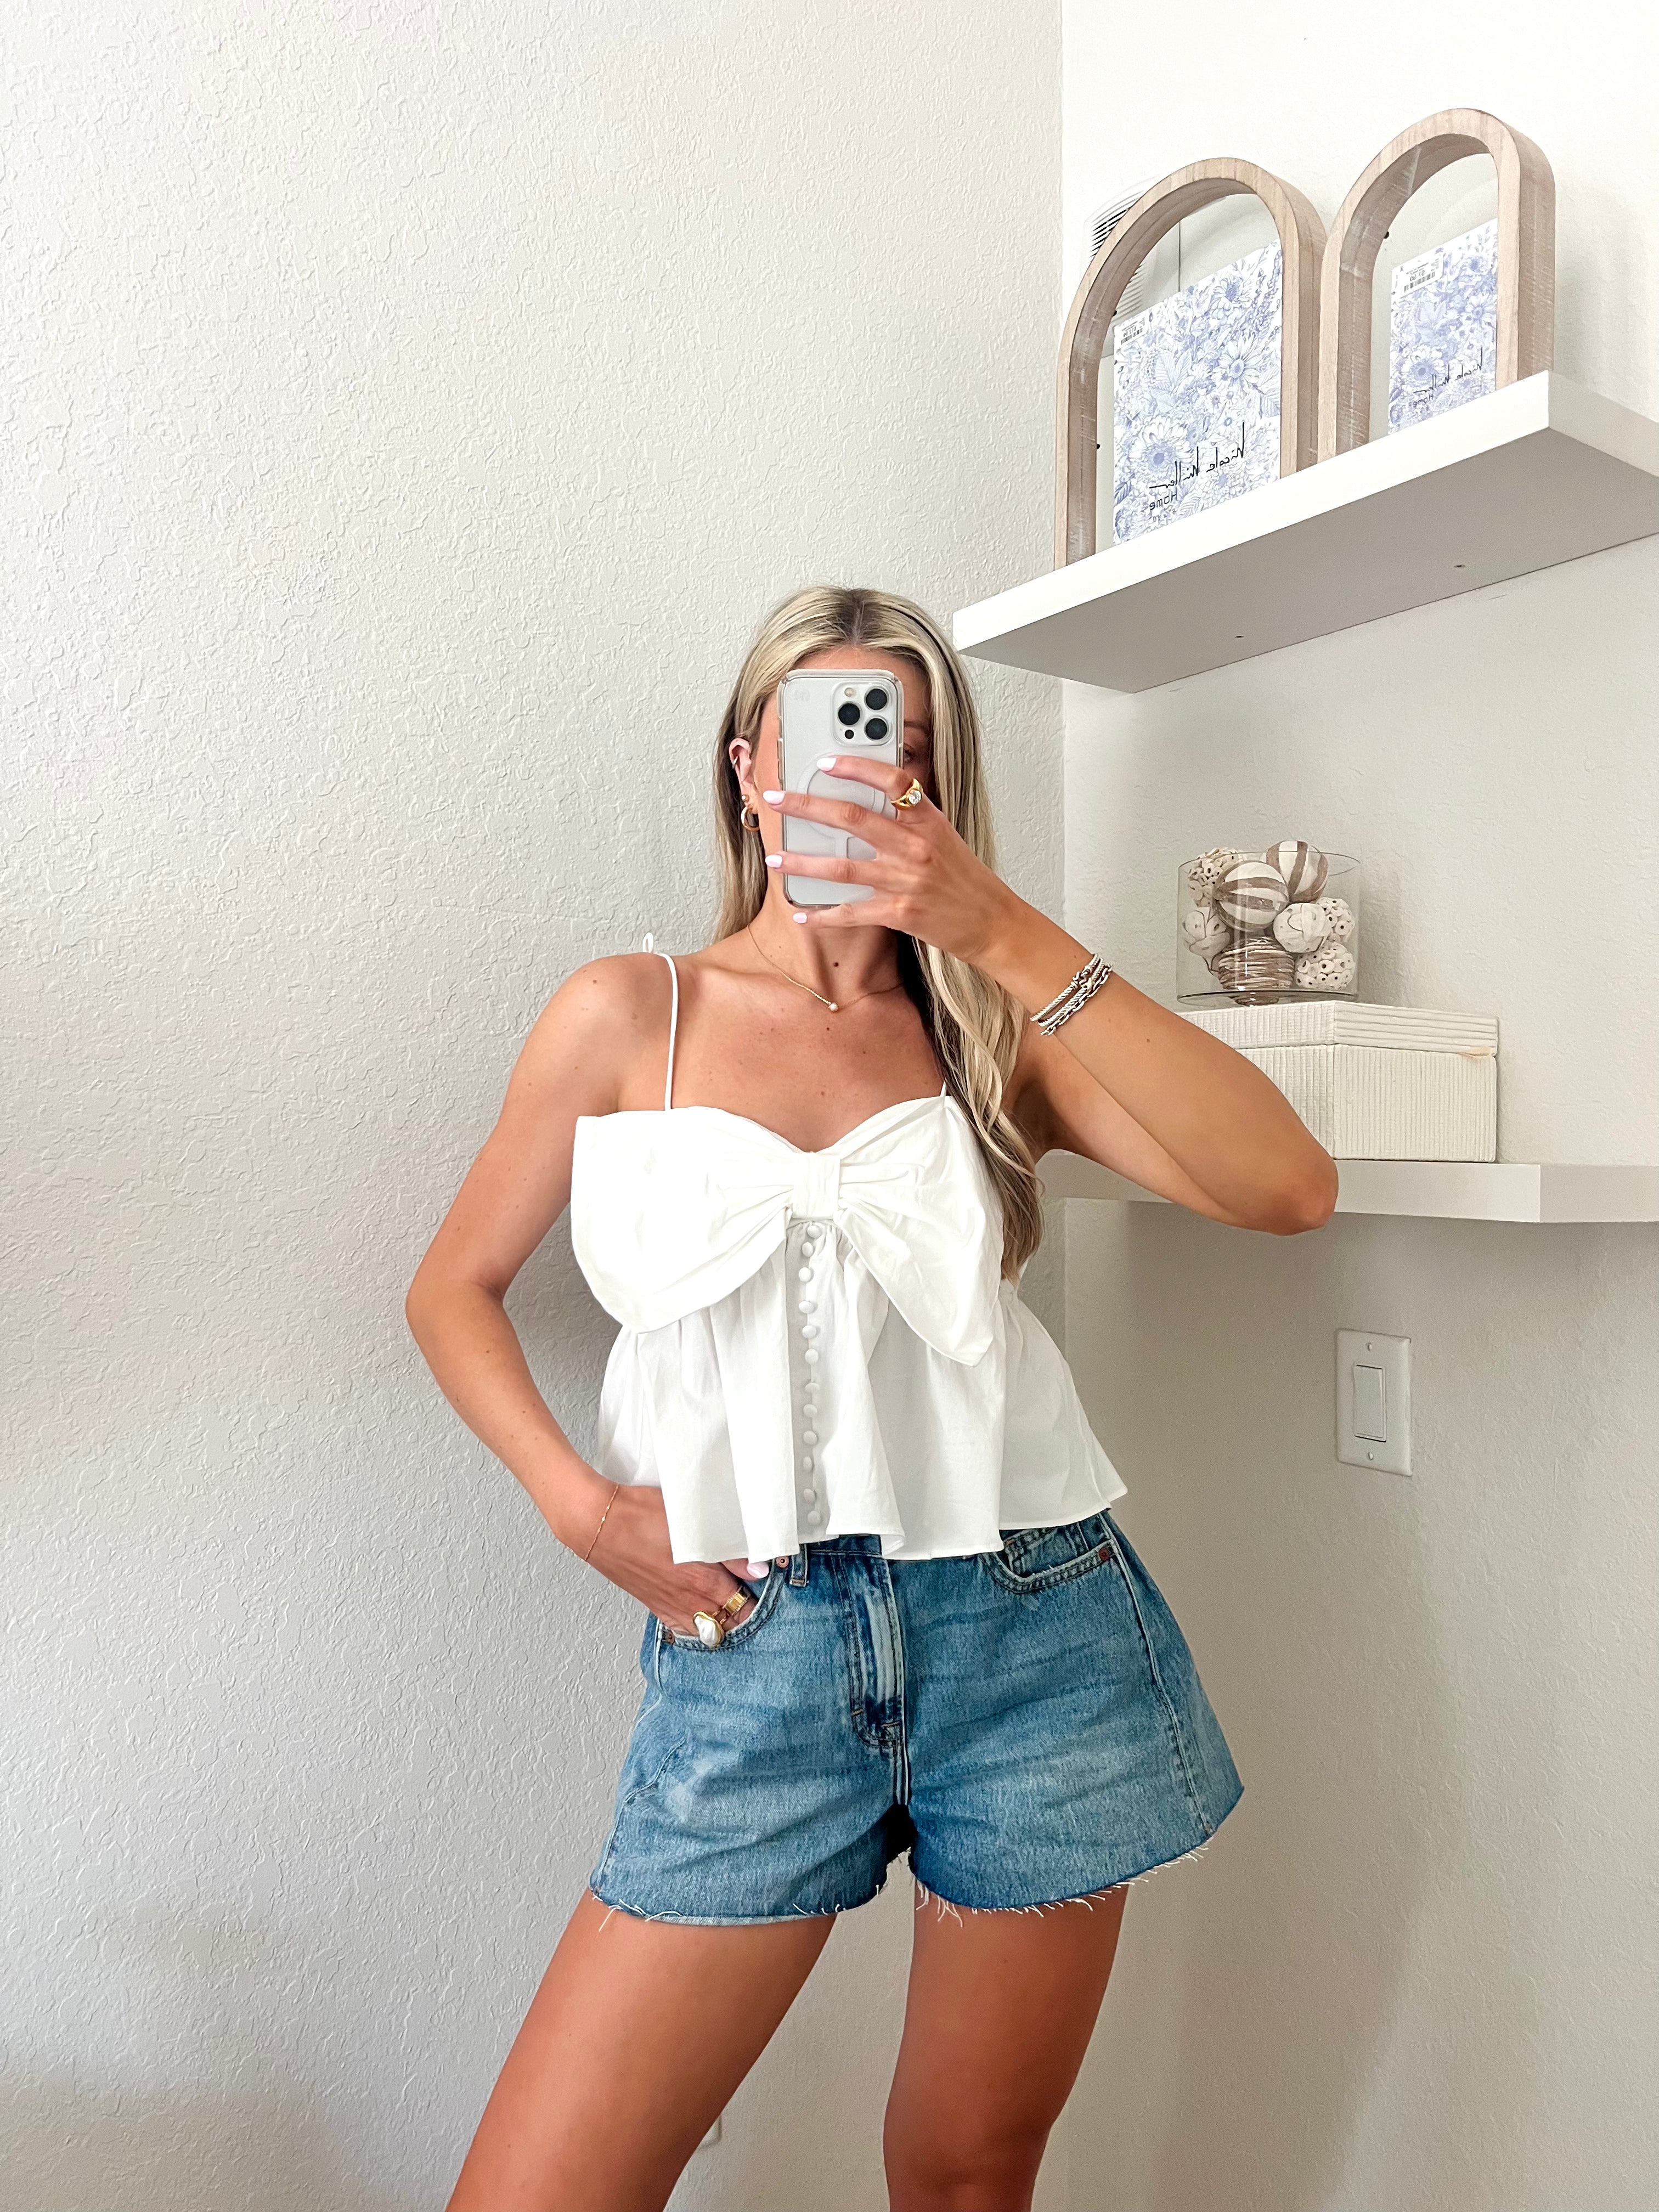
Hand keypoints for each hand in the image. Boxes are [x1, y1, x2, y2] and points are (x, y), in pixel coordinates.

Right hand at [583, 1483, 783, 1639]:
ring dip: (724, 1623)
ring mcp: (670, 1607)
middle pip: (731, 1623)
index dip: (763, 1601)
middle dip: (748, 1615)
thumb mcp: (694, 1524)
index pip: (746, 1606)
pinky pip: (683, 1629)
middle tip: (759, 1600)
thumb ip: (729, 1552)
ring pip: (708, 1632)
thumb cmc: (641, 1514)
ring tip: (735, 1610)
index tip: (773, 1591)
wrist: (598, 1523)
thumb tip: (759, 1569)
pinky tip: (704, 1616)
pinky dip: (698, 1627)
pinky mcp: (654, 1606)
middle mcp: (689, 1601)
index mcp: (704, 1581)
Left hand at [761, 757, 1021, 964]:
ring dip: (802, 863)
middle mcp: (915, 846)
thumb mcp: (943, 837)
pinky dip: (823, 915)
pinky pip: (851, 912)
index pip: (892, 779)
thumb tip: (866, 804)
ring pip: (841, 867)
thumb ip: (909, 819)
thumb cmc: (964, 879)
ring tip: (775, 859)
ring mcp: (906, 880)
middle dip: (807, 806)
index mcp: (927, 821)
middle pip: (852, 817)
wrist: (992, 922)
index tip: (826, 762)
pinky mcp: (900, 914)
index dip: (856, 766)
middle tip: (778, 799)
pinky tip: (801, 913)